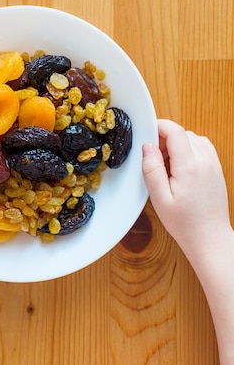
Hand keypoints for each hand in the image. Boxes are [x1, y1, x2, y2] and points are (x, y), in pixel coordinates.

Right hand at [142, 119, 230, 261]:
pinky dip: (190, 150)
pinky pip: (203, 147)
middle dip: (166, 139)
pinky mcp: (217, 169)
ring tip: (168, 164)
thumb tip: (147, 147)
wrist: (210, 238)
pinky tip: (181, 167)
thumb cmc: (184, 223)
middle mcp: (205, 161)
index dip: (159, 127)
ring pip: (193, 138)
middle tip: (155, 159)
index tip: (147, 135)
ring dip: (178, 144)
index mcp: (189, 167)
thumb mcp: (160, 199)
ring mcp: (213, 164)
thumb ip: (152, 170)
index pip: (175, 131)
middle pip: (183, 133)